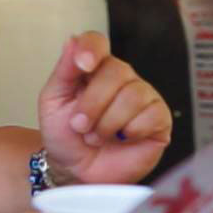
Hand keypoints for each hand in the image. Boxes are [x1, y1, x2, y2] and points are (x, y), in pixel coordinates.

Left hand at [36, 32, 169, 184]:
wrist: (76, 171)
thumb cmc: (65, 136)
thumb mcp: (53, 102)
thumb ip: (64, 71)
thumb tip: (72, 41)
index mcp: (94, 68)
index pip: (97, 42)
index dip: (92, 49)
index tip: (83, 64)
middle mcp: (121, 77)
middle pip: (116, 71)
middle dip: (92, 104)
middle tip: (80, 126)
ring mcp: (143, 97)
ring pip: (133, 95)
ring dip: (107, 123)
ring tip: (96, 137)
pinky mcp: (159, 119)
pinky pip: (150, 116)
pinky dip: (130, 131)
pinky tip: (122, 139)